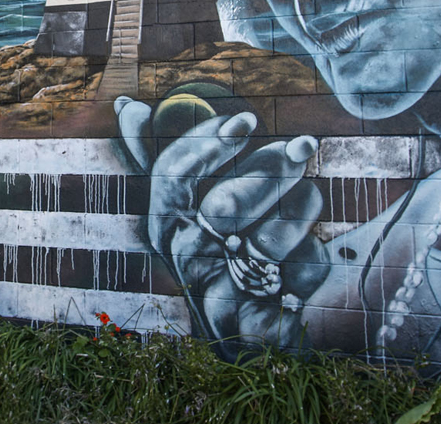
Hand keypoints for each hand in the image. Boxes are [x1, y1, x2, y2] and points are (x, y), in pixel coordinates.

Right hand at [115, 95, 328, 353]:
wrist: (279, 323)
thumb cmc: (242, 247)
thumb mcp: (212, 197)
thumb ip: (179, 157)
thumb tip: (127, 108)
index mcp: (169, 230)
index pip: (171, 180)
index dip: (204, 146)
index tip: (244, 121)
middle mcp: (187, 267)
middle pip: (224, 208)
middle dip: (270, 172)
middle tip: (305, 145)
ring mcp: (220, 304)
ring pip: (264, 244)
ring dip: (299, 211)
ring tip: (310, 196)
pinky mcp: (260, 333)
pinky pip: (294, 281)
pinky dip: (312, 261)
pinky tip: (313, 256)